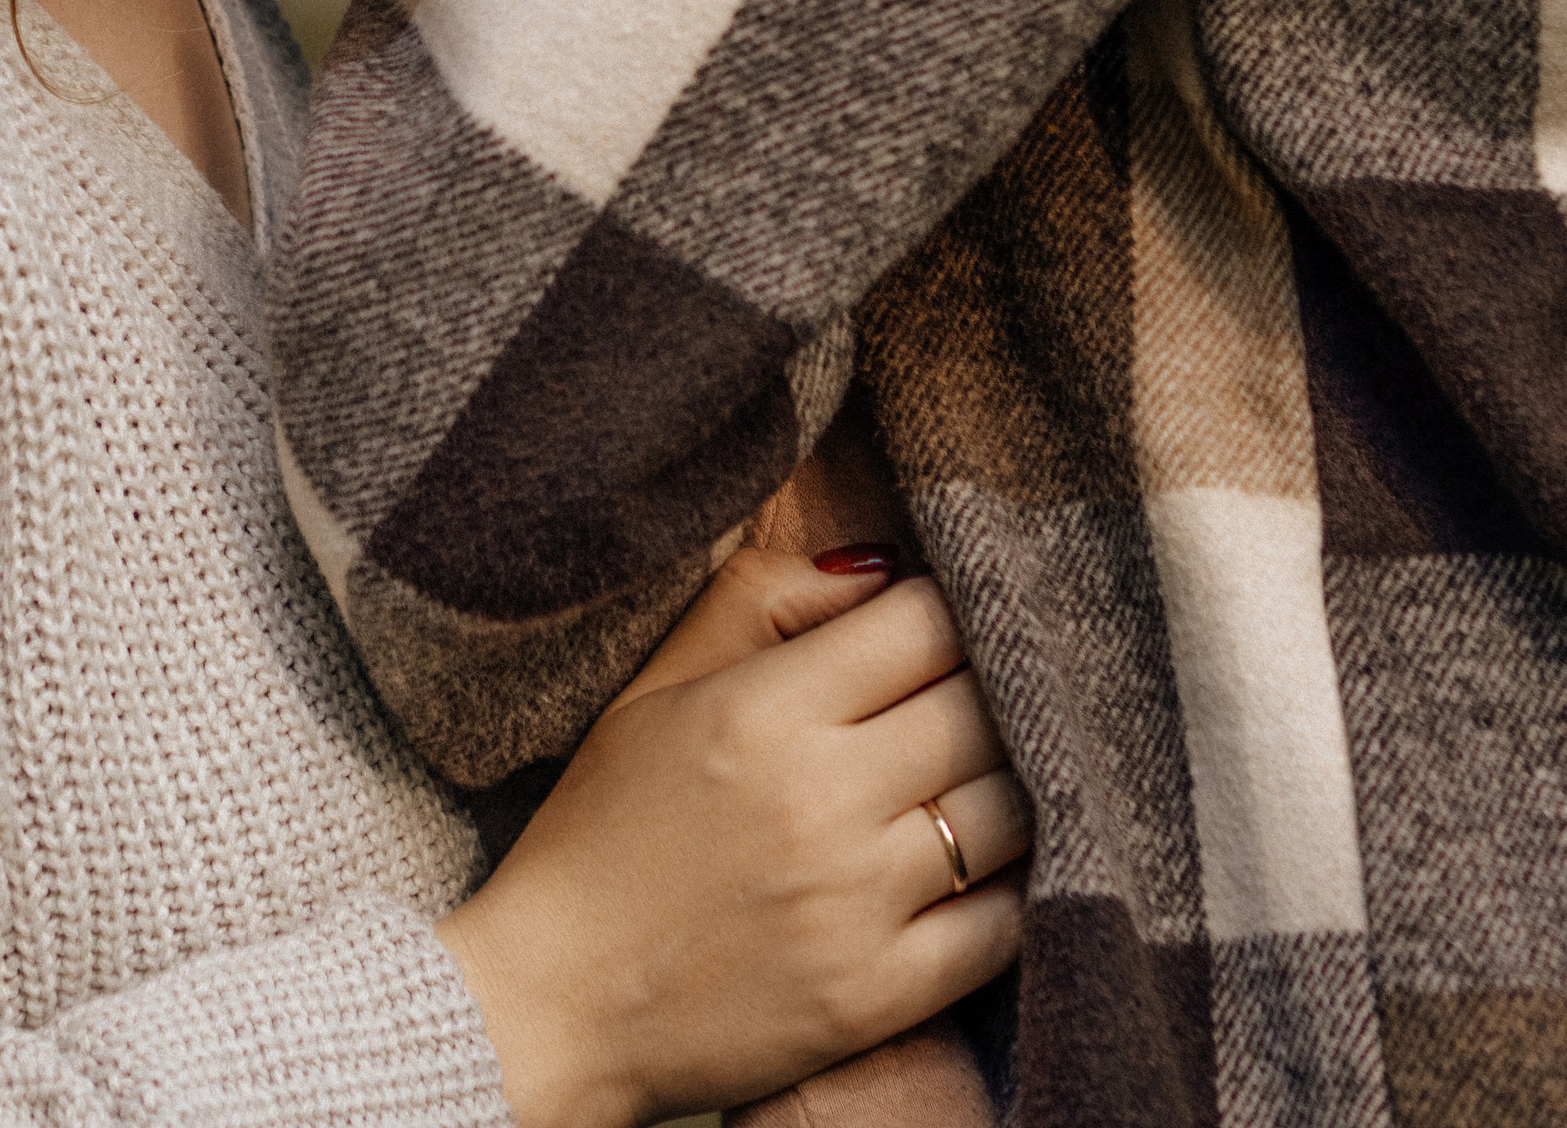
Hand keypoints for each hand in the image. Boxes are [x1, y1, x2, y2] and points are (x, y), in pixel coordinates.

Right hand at [438, 549, 1026, 1127]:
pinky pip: (1003, 925)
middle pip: (980, 710)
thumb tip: (878, 566)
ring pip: (1008, 812)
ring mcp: (856, 903)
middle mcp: (820, 799)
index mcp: (763, 709)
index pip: (924, 623)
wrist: (557, 1000)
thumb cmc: (602, 828)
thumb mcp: (655, 684)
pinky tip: (974, 872)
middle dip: (983, 693)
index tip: (929, 633)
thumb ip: (762, 600)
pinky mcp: (876, 996)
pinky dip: (1008, 890)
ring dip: (1002, 786)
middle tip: (962, 702)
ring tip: (969, 782)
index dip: (941, 614)